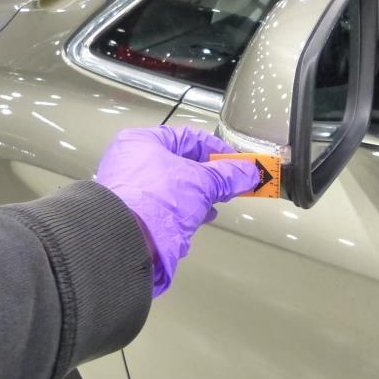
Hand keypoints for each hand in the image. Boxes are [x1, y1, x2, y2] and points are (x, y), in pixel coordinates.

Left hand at [96, 126, 258, 295]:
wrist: (127, 241)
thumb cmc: (158, 199)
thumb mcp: (202, 182)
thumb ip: (228, 176)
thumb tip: (250, 172)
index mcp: (143, 142)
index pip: (188, 138)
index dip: (216, 149)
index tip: (236, 162)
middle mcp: (133, 162)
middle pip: (182, 164)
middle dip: (209, 176)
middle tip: (230, 184)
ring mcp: (131, 189)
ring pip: (175, 187)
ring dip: (199, 196)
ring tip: (216, 204)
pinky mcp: (134, 214)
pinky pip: (165, 207)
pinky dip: (184, 211)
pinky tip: (199, 219)